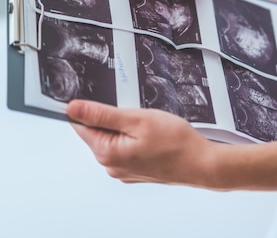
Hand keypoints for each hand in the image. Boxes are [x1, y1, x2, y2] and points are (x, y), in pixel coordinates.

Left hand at [66, 100, 217, 185]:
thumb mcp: (138, 119)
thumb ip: (102, 114)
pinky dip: (137, 140)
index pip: (81, 125)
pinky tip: (155, 139)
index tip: (112, 103)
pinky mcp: (135, 172)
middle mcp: (111, 166)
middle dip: (116, 119)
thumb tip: (73, 109)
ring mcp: (124, 171)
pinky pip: (127, 150)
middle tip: (140, 116)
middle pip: (99, 132)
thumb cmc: (176, 143)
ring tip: (151, 129)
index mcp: (107, 152)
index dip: (92, 109)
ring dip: (128, 130)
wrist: (202, 164)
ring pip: (115, 140)